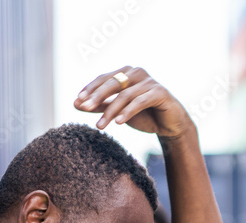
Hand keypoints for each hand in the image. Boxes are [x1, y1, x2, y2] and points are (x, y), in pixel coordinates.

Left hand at [74, 66, 193, 137]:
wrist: (170, 125)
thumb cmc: (144, 115)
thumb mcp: (118, 111)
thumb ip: (99, 106)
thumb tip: (76, 104)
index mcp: (126, 73)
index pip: (104, 78)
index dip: (90, 89)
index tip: (77, 101)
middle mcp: (137, 73)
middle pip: (112, 83)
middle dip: (97, 97)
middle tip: (84, 108)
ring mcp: (149, 82)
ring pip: (125, 95)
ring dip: (111, 111)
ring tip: (100, 125)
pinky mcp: (160, 92)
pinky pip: (140, 101)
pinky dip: (128, 112)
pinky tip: (118, 122)